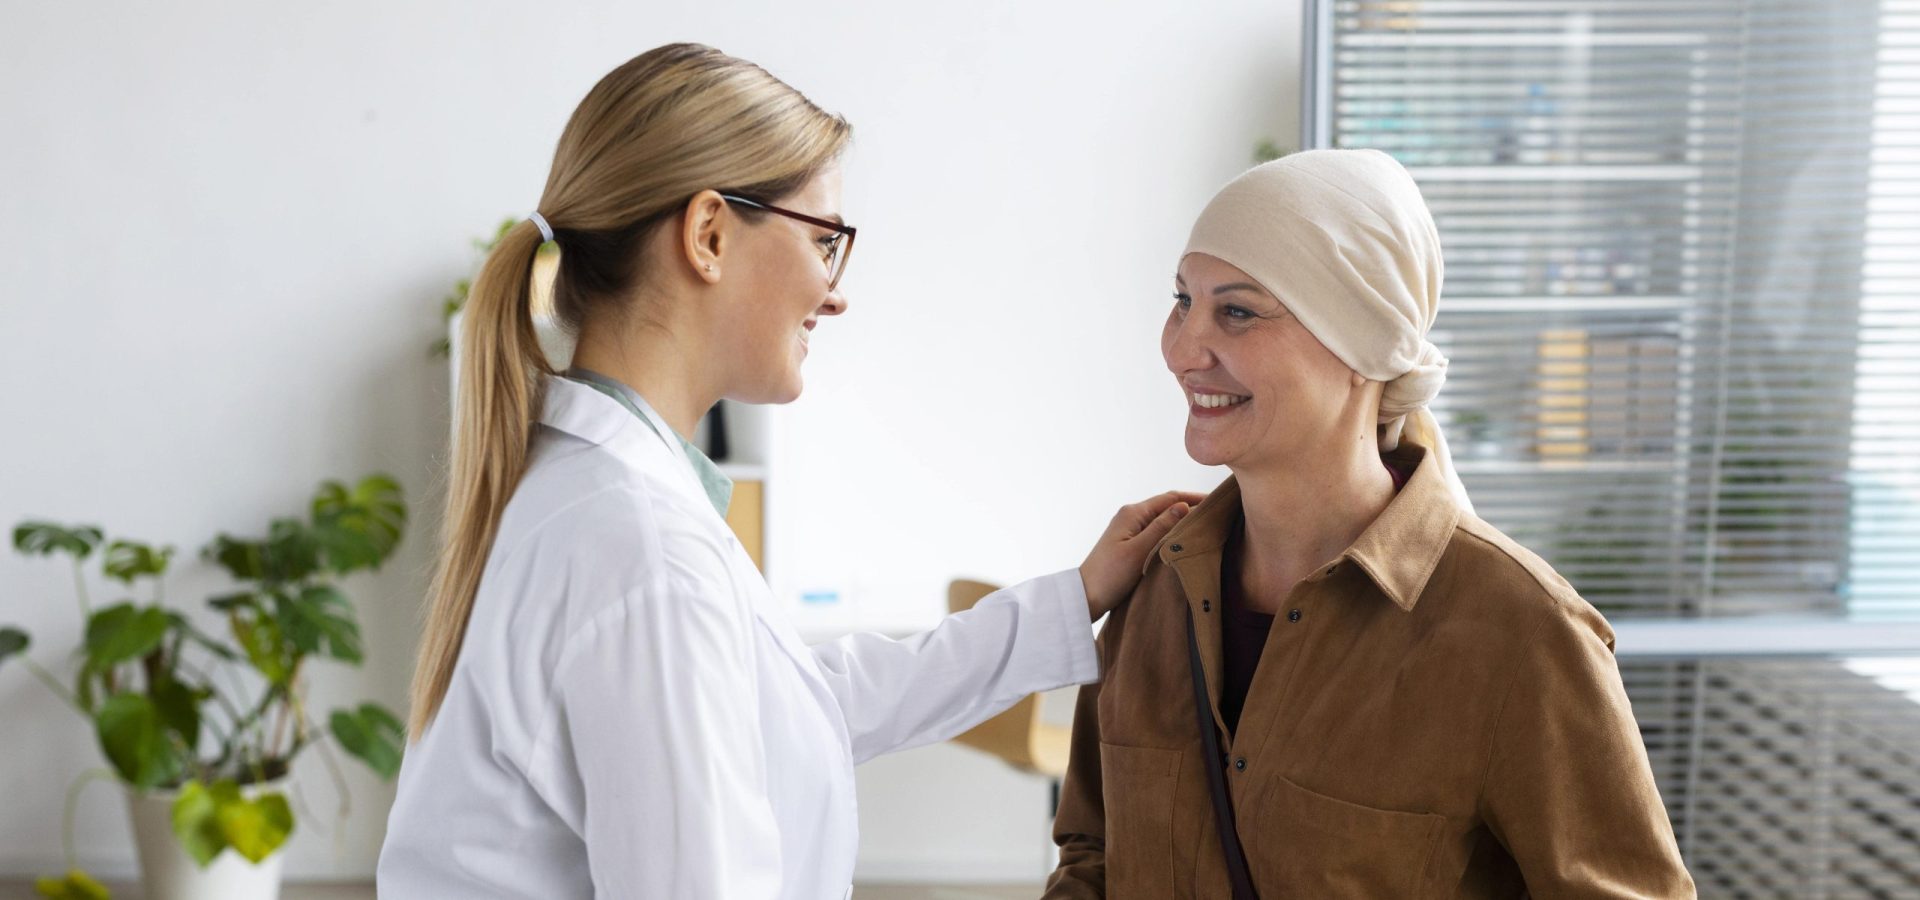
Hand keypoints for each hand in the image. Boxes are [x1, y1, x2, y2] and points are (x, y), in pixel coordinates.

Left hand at [1079, 490, 1207, 620]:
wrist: (1086, 596)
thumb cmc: (1110, 575)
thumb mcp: (1139, 550)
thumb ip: (1161, 527)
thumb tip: (1184, 505)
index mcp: (1132, 513)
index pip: (1170, 498)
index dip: (1195, 498)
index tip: (1217, 502)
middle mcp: (1130, 516)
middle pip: (1167, 506)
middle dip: (1191, 507)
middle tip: (1217, 514)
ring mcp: (1129, 529)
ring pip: (1162, 519)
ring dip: (1182, 520)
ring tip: (1205, 526)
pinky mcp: (1129, 543)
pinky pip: (1155, 531)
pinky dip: (1171, 532)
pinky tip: (1182, 540)